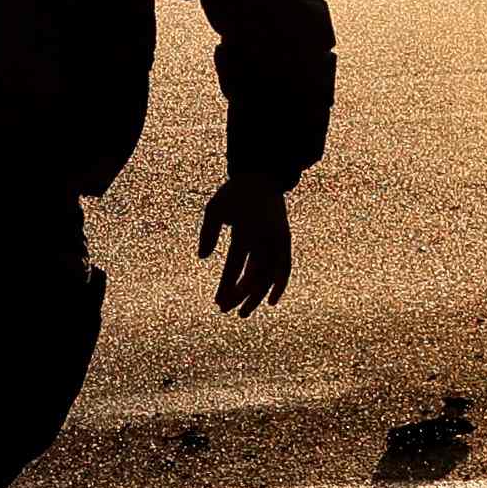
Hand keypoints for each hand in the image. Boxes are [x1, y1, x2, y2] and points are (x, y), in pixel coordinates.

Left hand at [198, 181, 292, 313]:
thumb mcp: (214, 209)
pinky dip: (280, 284)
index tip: (218, 302)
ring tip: (243, 312)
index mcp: (245, 232)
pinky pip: (284, 267)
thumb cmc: (234, 193)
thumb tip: (202, 258)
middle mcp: (263, 240)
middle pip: (252, 277)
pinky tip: (272, 299)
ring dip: (256, 297)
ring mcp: (276, 241)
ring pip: (268, 277)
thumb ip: (207, 233)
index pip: (235, 268)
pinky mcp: (284, 240)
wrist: (261, 175)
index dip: (227, 287)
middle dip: (239, 296)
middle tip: (225, 310)